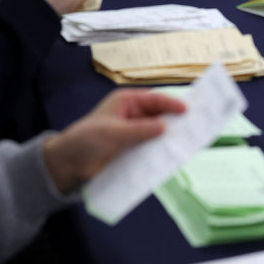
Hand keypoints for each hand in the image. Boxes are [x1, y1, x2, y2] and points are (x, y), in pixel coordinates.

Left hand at [43, 90, 186, 193]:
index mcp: (126, 102)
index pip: (154, 99)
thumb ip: (140, 130)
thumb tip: (164, 127)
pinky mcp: (132, 148)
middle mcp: (132, 114)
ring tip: (187, 142)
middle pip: (159, 114)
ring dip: (169, 136)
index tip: (187, 111)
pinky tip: (171, 155)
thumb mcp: (114, 133)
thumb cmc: (88, 139)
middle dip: (174, 120)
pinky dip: (160, 149)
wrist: (70, 163)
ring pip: (157, 131)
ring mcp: (133, 131)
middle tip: (194, 126)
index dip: (171, 104)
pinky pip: (151, 146)